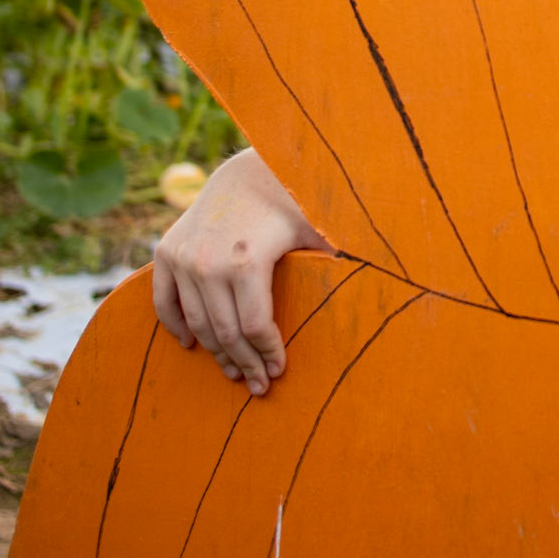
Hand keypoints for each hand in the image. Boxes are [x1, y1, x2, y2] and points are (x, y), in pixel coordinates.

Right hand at [152, 149, 329, 395]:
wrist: (249, 172)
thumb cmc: (294, 203)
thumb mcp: (320, 229)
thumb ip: (341, 260)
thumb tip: (394, 286)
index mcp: (247, 261)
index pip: (254, 328)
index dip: (268, 353)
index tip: (280, 370)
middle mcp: (208, 262)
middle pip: (226, 333)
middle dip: (245, 363)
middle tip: (258, 384)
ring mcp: (184, 257)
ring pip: (198, 323)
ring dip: (216, 353)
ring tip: (235, 371)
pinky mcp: (167, 251)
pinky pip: (164, 301)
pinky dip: (175, 326)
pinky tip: (192, 345)